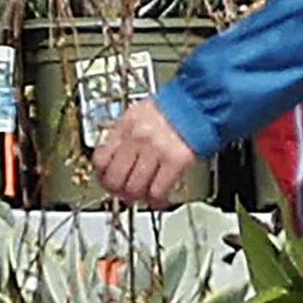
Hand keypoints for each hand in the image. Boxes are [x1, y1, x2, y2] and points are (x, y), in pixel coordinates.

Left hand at [89, 98, 205, 210]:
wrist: (201, 103)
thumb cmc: (173, 109)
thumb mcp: (139, 114)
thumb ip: (124, 136)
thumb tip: (112, 161)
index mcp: (126, 125)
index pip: (100, 159)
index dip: (102, 176)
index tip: (107, 181)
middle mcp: (138, 137)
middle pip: (115, 179)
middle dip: (118, 192)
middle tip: (125, 193)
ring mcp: (156, 149)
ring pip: (134, 188)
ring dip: (138, 197)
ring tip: (143, 195)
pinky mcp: (176, 160)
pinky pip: (157, 191)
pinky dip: (156, 200)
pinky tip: (159, 198)